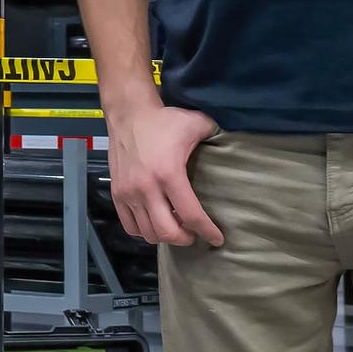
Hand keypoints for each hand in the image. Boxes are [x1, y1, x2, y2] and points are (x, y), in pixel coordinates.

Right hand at [106, 102, 223, 247]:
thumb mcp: (196, 123)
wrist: (128, 112)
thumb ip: (217, 136)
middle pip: (167, 232)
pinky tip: (154, 222)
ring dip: (165, 236)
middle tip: (194, 233)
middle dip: (185, 238)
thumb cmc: (163, 120)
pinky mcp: (117, 192)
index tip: (217, 239)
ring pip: (148, 233)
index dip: (207, 232)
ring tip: (175, 226)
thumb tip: (234, 146)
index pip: (191, 215)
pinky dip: (144, 231)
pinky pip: (130, 226)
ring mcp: (128, 192)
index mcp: (168, 173)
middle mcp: (146, 187)